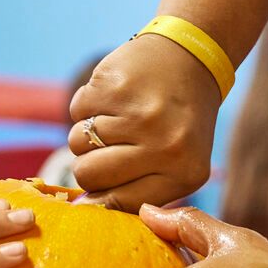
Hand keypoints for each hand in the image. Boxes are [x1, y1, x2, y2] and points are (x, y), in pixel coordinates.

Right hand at [64, 34, 220, 211]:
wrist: (191, 58)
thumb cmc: (179, 120)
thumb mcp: (179, 163)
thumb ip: (140, 191)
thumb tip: (84, 209)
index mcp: (185, 173)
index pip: (117, 203)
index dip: (101, 195)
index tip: (102, 184)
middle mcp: (165, 145)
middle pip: (88, 175)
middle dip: (89, 163)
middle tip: (111, 146)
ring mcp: (139, 114)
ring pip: (76, 143)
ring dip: (87, 133)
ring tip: (117, 118)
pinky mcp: (116, 86)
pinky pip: (75, 110)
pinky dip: (88, 105)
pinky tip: (116, 97)